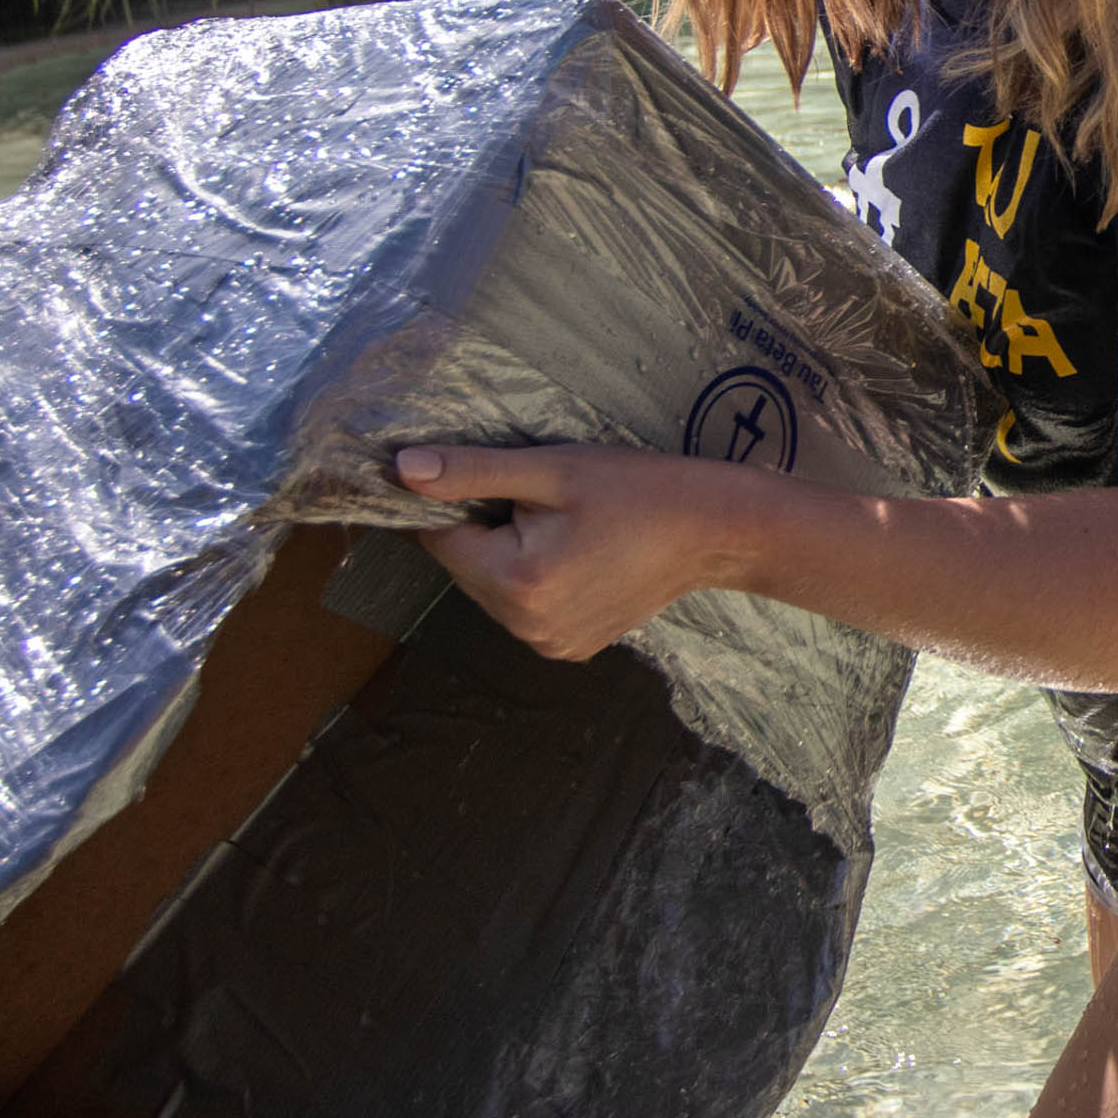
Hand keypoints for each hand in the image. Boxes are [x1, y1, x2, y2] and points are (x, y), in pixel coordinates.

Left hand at [396, 441, 770, 659]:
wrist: (717, 531)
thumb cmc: (640, 490)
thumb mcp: (556, 470)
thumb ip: (476, 471)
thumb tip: (401, 469)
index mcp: (517, 581)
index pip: (441, 538)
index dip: (454, 501)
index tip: (491, 476)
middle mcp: (526, 626)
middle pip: (467, 567)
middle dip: (485, 530)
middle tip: (540, 497)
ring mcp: (550, 644)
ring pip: (494, 589)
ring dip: (508, 555)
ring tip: (563, 524)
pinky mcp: (571, 648)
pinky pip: (525, 609)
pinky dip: (535, 581)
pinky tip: (576, 554)